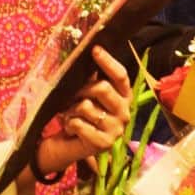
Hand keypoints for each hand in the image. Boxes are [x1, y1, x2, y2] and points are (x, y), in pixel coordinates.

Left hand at [32, 46, 132, 178]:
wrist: (70, 145)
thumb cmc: (80, 115)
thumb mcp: (86, 94)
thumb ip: (90, 78)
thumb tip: (88, 54)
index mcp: (123, 97)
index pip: (120, 76)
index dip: (108, 62)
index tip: (94, 49)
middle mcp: (124, 112)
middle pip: (102, 88)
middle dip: (81, 90)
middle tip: (72, 96)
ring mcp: (116, 130)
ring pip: (86, 106)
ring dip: (71, 109)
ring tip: (71, 115)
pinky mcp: (104, 144)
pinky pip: (79, 124)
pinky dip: (69, 124)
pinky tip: (72, 128)